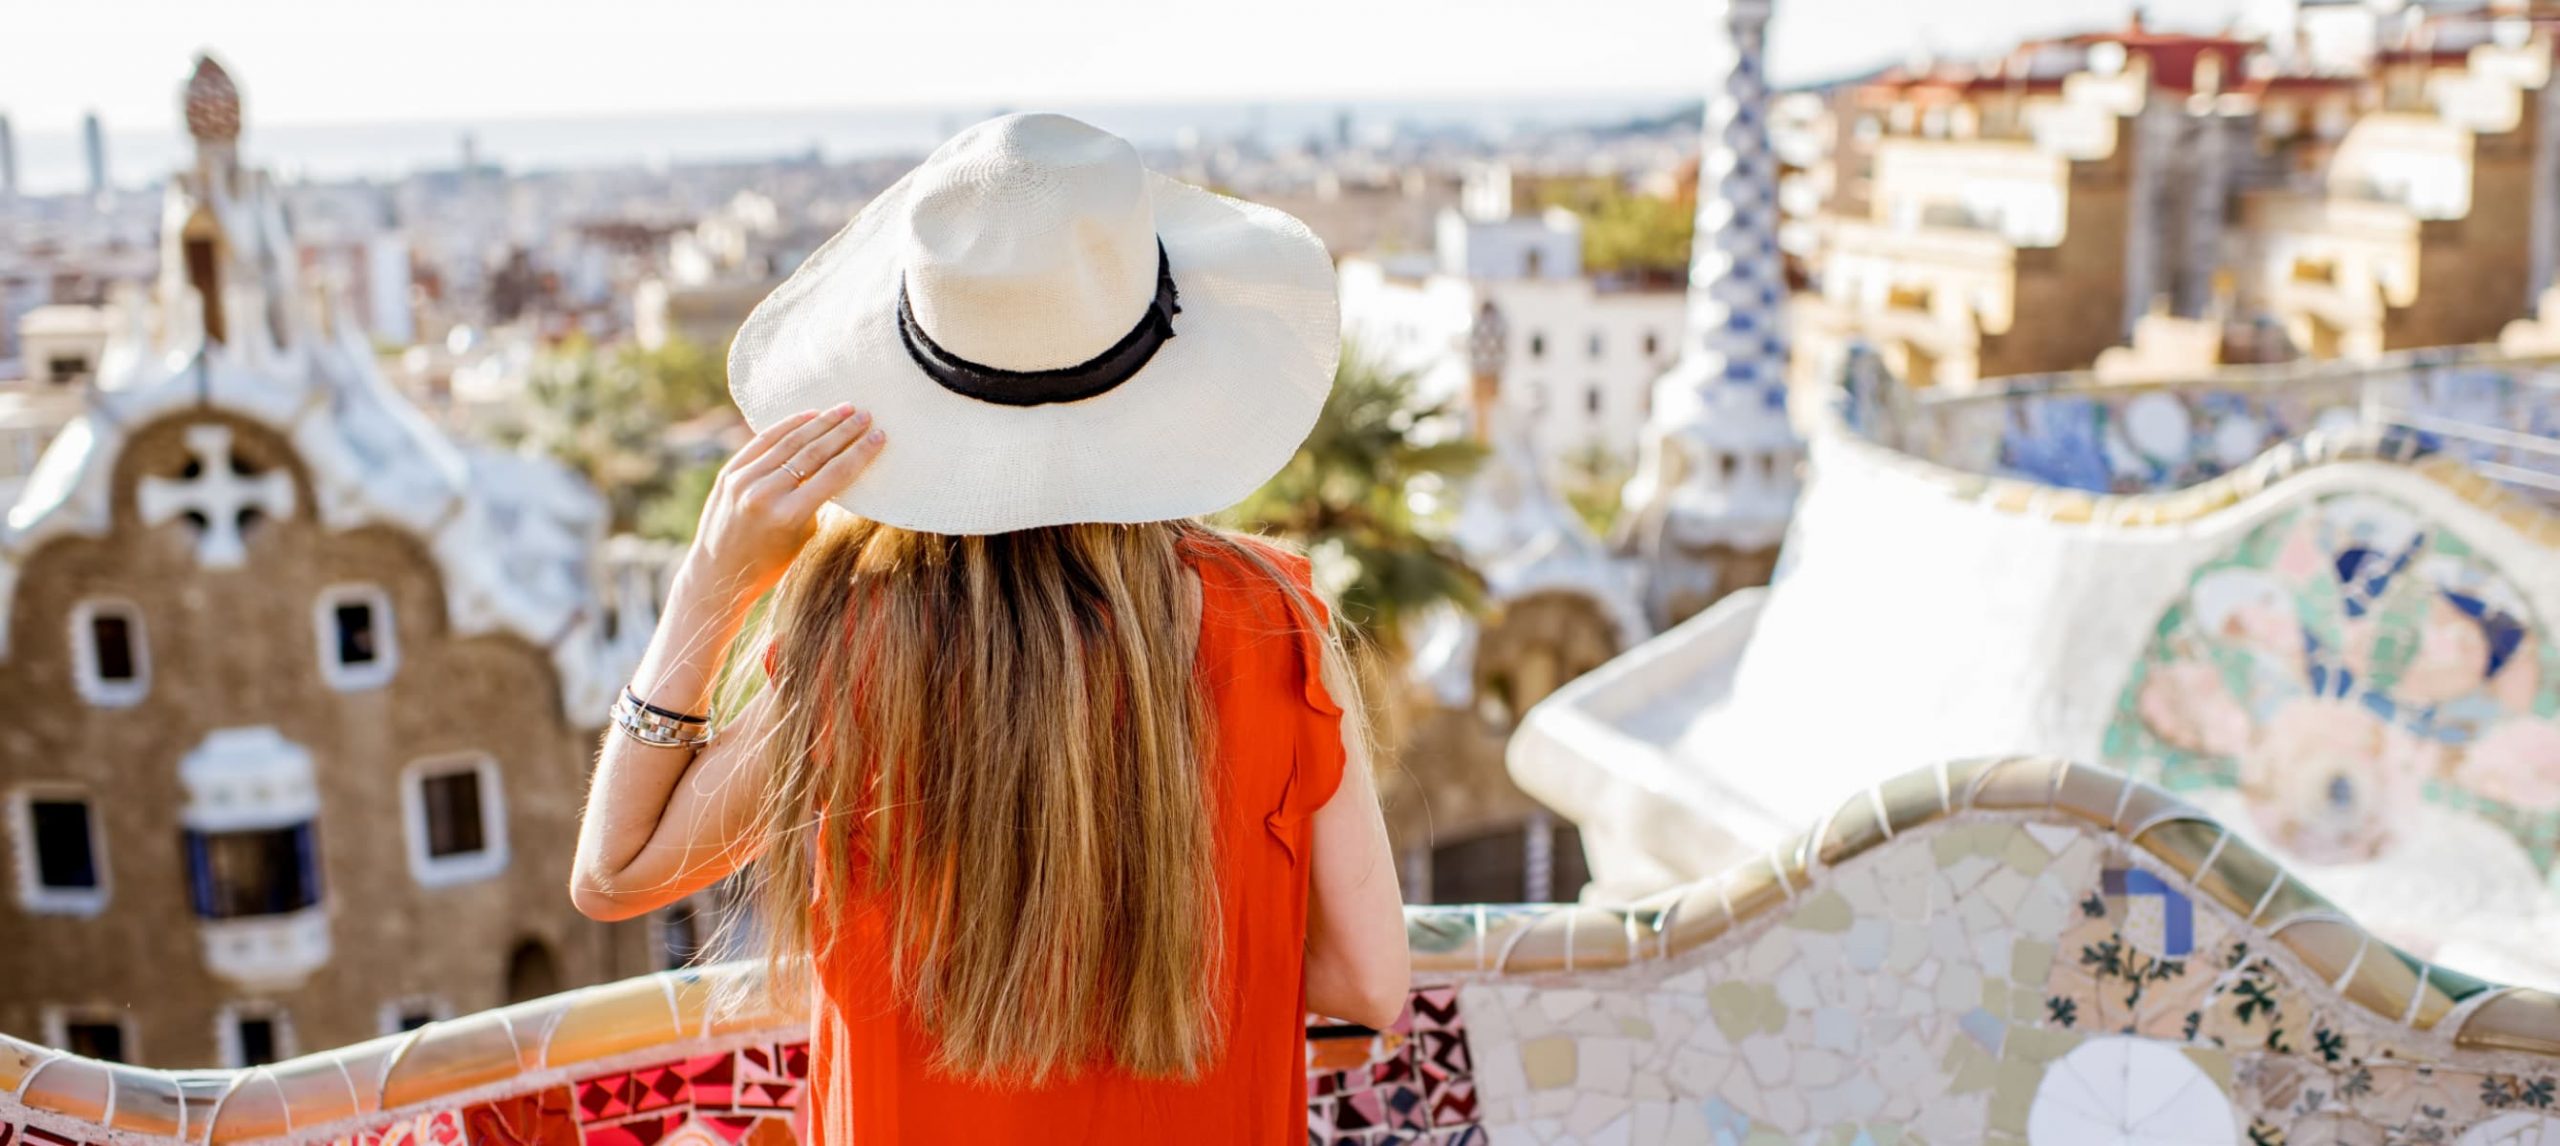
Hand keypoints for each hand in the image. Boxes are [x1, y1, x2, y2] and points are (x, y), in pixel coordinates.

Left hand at [682, 403, 885, 599]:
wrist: (718, 574)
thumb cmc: (770, 564)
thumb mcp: (803, 537)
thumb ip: (817, 501)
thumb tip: (837, 464)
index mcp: (789, 515)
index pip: (834, 475)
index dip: (860, 453)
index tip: (878, 436)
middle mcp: (765, 493)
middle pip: (815, 452)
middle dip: (844, 431)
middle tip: (866, 414)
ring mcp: (743, 480)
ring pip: (790, 442)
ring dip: (821, 422)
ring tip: (845, 409)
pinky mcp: (729, 473)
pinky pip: (763, 441)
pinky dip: (788, 426)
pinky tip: (810, 416)